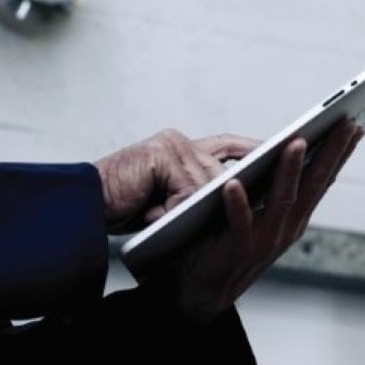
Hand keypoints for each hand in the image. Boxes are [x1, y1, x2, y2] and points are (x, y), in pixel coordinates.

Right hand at [95, 130, 258, 232]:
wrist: (81, 207)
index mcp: (180, 148)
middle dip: (243, 183)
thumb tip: (233, 200)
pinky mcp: (159, 156)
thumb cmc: (122, 208)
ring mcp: (168, 146)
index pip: (228, 146)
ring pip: (208, 179)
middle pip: (223, 164)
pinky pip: (186, 187)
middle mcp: (177, 142)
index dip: (254, 152)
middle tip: (271, 195)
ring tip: (212, 223)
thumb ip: (194, 195)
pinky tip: (171, 220)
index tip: (283, 158)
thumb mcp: (167, 202)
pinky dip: (181, 207)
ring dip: (204, 205)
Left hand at [172, 119, 364, 321]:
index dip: (340, 153)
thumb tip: (294, 145)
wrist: (205, 287)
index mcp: (295, 215)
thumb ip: (278, 184)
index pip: (323, 178)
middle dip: (330, 153)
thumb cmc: (230, 238)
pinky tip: (233, 183)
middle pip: (312, 184)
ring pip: (282, 201)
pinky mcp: (238, 250)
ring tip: (296, 142)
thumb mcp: (263, 209)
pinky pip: (240, 224)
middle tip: (343, 124)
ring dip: (290, 171)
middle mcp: (288, 227)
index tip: (355, 125)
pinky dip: (238, 204)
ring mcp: (266, 240)